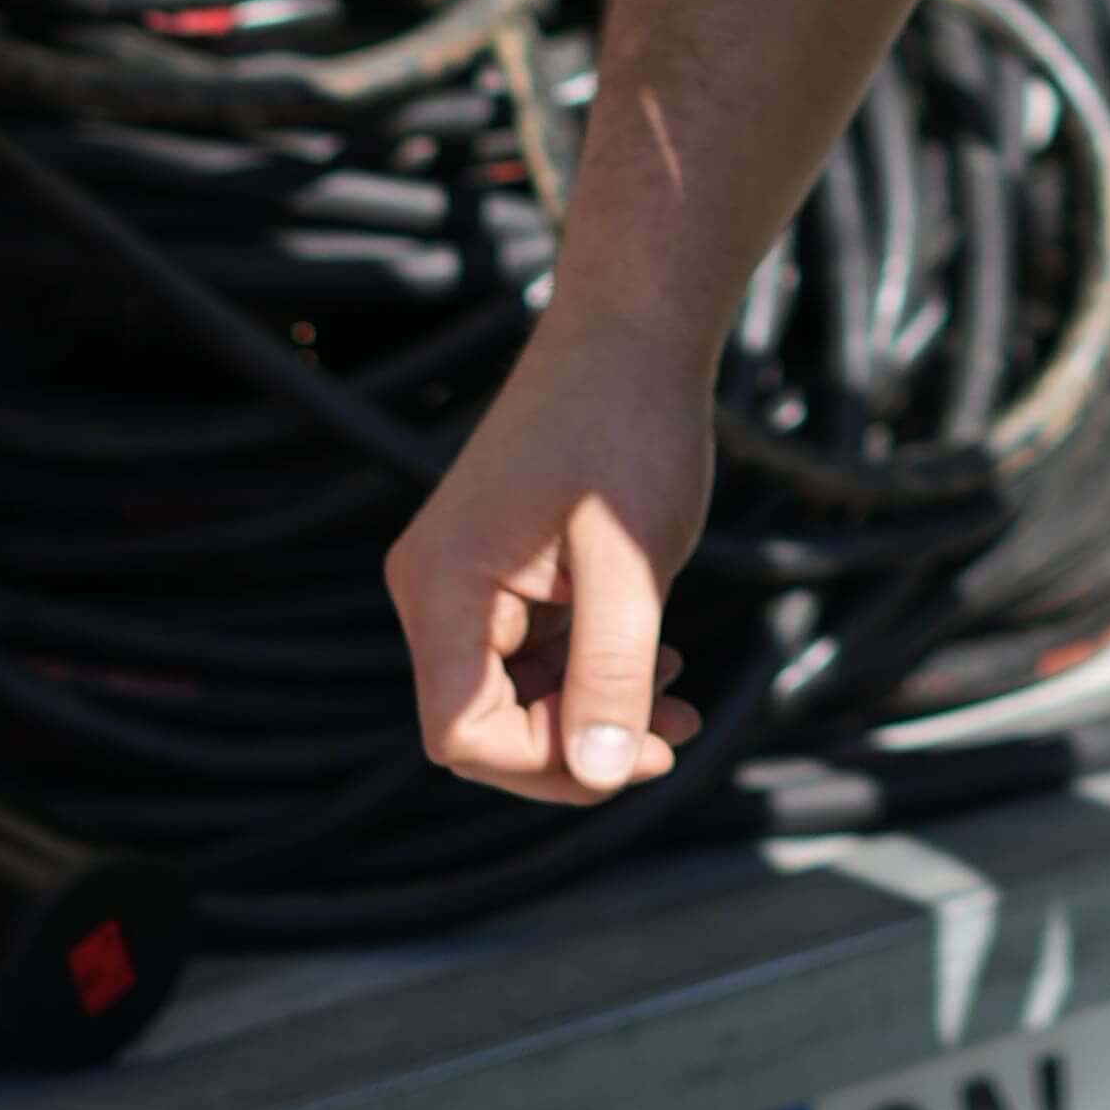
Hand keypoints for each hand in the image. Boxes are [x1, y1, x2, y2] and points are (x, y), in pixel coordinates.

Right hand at [386, 310, 714, 803]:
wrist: (630, 333)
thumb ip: (613, 672)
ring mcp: (460, 581)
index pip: (462, 733)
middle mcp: (432, 591)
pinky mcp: (494, 573)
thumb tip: (604, 776)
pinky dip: (586, 678)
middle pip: (480, 727)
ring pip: (508, 699)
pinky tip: (656, 666)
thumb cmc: (629, 432)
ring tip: (676, 703)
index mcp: (444, 587)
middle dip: (575, 749)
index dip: (547, 763)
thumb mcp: (633, 564)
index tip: (641, 749)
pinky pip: (525, 660)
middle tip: (672, 737)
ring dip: (589, 718)